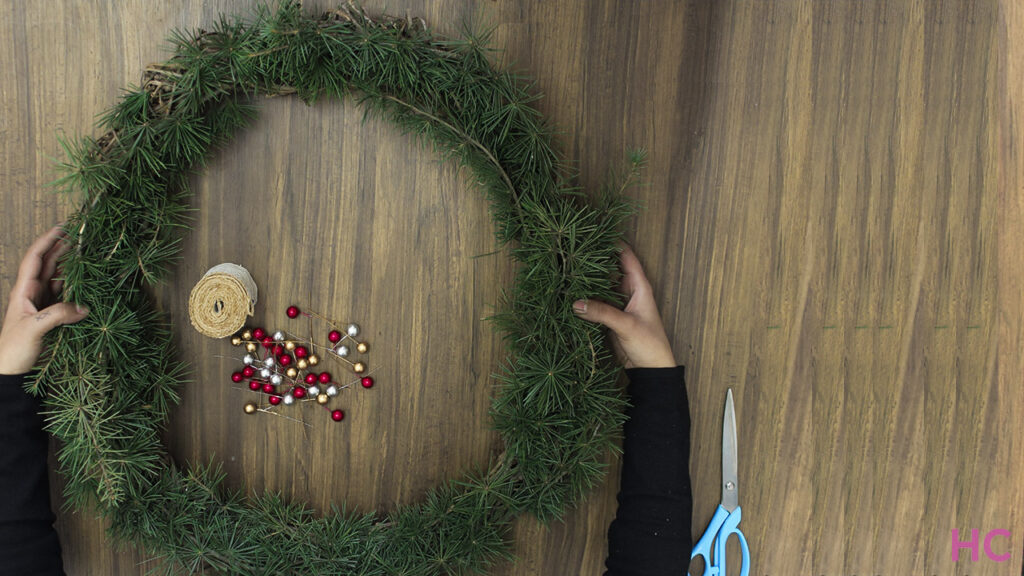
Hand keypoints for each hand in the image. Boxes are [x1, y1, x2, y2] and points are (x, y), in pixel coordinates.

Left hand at [0, 225, 88, 374]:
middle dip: (62, 249)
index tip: (61, 228)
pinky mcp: (51, 317)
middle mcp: (31, 295)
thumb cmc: (12, 351)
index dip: (47, 241)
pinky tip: (87, 284)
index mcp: (22, 292)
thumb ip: (58, 314)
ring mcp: (41, 305)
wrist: (10, 373)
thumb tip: (84, 306)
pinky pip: (65, 297)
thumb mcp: (33, 329)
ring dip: (71, 267)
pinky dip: (77, 288)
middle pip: (48, 265)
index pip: (35, 259)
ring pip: (58, 279)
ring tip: (86, 255)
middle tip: (79, 236)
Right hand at [572, 244, 675, 368]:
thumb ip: (602, 313)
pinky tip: (570, 294)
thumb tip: (575, 302)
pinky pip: (596, 303)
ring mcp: (619, 305)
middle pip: (610, 269)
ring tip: (567, 269)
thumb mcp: (626, 326)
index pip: (626, 257)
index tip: (593, 233)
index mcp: (639, 287)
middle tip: (573, 251)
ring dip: (587, 281)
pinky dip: (585, 298)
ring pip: (601, 286)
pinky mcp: (611, 318)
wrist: (651, 370)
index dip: (612, 243)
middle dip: (594, 261)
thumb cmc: (649, 344)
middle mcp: (629, 292)